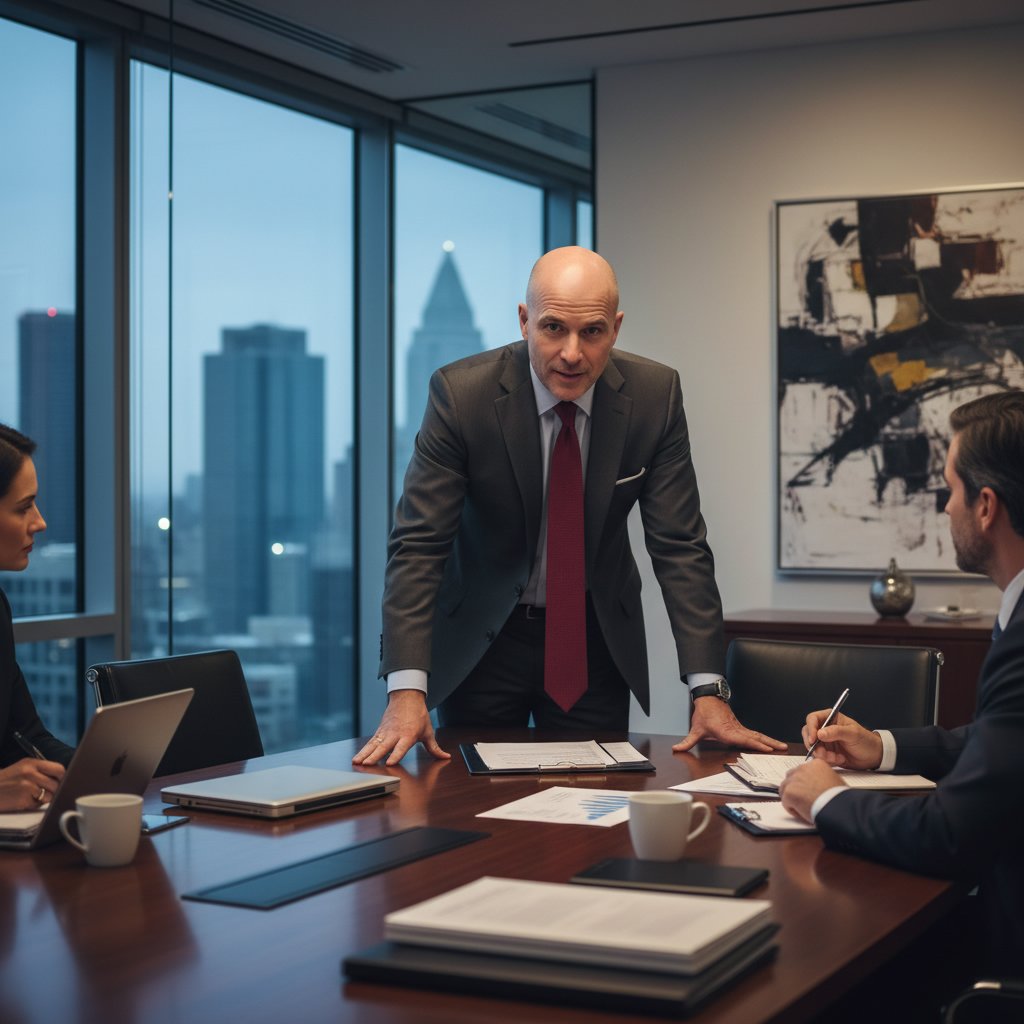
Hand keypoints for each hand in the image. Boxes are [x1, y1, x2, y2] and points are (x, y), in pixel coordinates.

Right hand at [0, 758, 64, 811]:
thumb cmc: (6, 781)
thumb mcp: (22, 768)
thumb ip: (40, 771)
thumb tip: (62, 779)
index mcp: (31, 763)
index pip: (58, 769)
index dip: (63, 777)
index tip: (62, 782)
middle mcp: (30, 772)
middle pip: (56, 783)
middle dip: (55, 790)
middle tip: (46, 792)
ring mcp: (26, 786)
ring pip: (50, 795)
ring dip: (44, 799)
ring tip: (31, 796)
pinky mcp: (22, 799)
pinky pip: (38, 804)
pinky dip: (34, 805)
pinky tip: (24, 801)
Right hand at [351, 689, 450, 766]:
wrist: (407, 697)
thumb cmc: (418, 715)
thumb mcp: (428, 732)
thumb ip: (434, 748)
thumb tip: (445, 757)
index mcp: (408, 735)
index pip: (401, 747)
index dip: (396, 755)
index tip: (390, 762)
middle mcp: (395, 734)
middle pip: (384, 746)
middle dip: (375, 756)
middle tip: (366, 764)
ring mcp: (386, 732)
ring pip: (374, 744)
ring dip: (365, 754)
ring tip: (356, 762)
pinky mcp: (380, 731)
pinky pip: (371, 742)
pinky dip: (363, 750)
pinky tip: (357, 758)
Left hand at [672, 698, 786, 752]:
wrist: (708, 699)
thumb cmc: (704, 714)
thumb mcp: (695, 729)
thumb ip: (687, 742)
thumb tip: (676, 749)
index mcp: (726, 731)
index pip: (743, 739)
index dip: (754, 744)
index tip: (766, 748)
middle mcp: (736, 730)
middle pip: (755, 737)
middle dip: (769, 743)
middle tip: (782, 748)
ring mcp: (740, 728)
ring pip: (757, 735)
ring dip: (770, 740)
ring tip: (782, 746)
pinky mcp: (740, 727)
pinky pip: (754, 733)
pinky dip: (764, 738)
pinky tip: (771, 743)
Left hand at [779, 759, 843, 822]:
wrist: (839, 807)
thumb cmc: (840, 798)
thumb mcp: (834, 780)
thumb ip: (822, 778)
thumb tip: (816, 784)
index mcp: (815, 764)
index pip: (802, 771)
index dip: (804, 783)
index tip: (809, 791)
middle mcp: (803, 768)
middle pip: (790, 778)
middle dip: (795, 789)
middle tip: (804, 800)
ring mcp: (794, 780)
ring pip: (785, 789)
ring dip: (793, 799)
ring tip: (806, 807)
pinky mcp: (789, 792)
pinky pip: (785, 802)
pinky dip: (793, 810)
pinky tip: (804, 812)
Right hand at [802, 710, 881, 769]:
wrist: (873, 757)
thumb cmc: (866, 741)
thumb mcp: (853, 734)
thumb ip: (836, 732)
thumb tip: (820, 733)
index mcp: (830, 718)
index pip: (812, 719)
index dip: (811, 728)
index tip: (814, 740)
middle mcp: (825, 728)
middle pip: (808, 734)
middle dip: (814, 745)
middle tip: (823, 753)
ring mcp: (825, 741)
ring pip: (813, 747)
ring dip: (822, 754)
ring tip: (836, 758)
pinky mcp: (826, 752)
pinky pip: (819, 756)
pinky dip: (827, 760)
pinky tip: (840, 759)